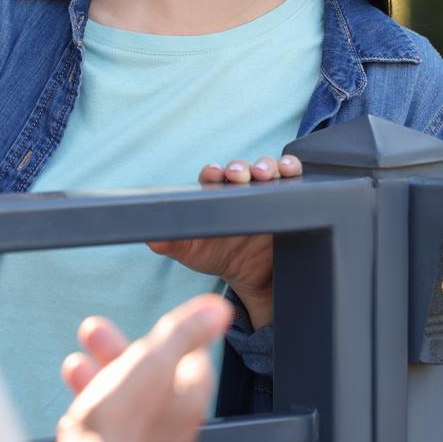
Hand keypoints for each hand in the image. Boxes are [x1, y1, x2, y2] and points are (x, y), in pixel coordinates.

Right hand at [39, 295, 230, 441]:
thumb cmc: (121, 426)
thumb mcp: (153, 362)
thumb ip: (184, 333)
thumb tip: (217, 310)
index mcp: (189, 400)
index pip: (194, 359)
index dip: (174, 335)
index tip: (157, 322)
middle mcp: (173, 426)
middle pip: (153, 376)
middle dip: (121, 349)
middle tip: (96, 332)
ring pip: (126, 399)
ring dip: (100, 374)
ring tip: (76, 363)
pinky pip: (109, 424)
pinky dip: (92, 404)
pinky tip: (78, 401)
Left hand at [147, 155, 302, 328]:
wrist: (252, 275)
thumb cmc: (216, 253)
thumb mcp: (192, 250)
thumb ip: (171, 242)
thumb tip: (149, 236)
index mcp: (214, 194)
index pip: (213, 176)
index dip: (213, 173)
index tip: (214, 174)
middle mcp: (240, 187)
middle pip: (242, 168)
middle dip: (241, 167)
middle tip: (239, 174)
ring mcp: (264, 190)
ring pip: (267, 168)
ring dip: (267, 166)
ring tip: (267, 174)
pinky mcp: (288, 197)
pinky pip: (293, 178)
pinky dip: (292, 169)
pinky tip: (291, 172)